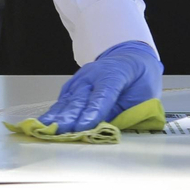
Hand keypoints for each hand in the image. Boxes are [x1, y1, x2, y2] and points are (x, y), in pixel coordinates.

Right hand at [38, 41, 162, 133]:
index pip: (103, 94)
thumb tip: (107, 129)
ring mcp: (82, 78)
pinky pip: (64, 98)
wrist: (130, 58)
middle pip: (81, 97)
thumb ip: (126, 111)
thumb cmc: (140, 79)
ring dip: (58, 115)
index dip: (93, 111)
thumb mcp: (144, 95)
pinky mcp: (74, 84)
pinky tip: (46, 121)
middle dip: (70, 116)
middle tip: (61, 131)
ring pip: (69, 98)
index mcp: (116, 74)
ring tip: (46, 128)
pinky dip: (55, 111)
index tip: (83, 126)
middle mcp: (94, 74)